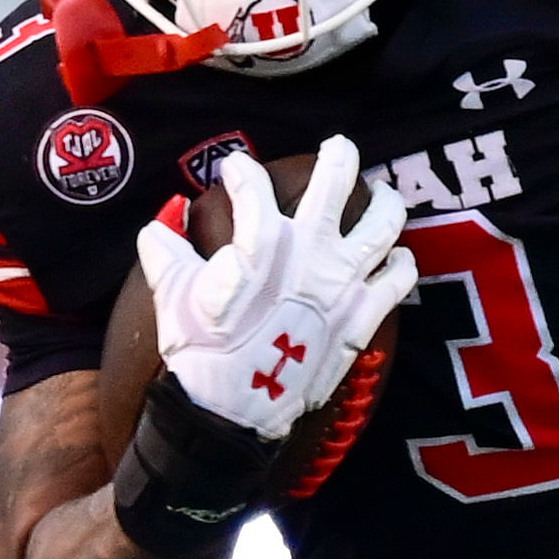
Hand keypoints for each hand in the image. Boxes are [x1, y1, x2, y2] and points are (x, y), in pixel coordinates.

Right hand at [139, 143, 413, 438]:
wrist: (235, 411)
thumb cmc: (202, 353)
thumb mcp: (173, 297)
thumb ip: (166, 253)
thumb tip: (159, 226)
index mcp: (261, 243)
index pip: (253, 186)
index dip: (241, 171)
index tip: (234, 170)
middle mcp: (310, 252)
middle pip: (336, 181)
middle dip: (338, 155)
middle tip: (337, 147)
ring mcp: (343, 282)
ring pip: (383, 223)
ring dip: (385, 202)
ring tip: (383, 194)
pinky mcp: (364, 315)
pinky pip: (398, 278)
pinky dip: (400, 262)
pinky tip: (394, 257)